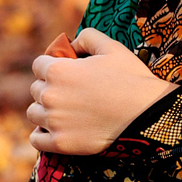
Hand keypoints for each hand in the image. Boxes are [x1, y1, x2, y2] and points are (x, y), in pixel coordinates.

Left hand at [27, 28, 176, 155]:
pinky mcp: (61, 143)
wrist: (147, 114)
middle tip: (72, 92)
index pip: (38, 65)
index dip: (52, 66)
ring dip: (45, 110)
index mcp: (58, 70)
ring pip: (34, 113)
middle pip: (36, 89)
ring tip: (65, 111)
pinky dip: (42, 135)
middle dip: (50, 88)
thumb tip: (71, 45)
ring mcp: (54, 121)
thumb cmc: (131, 78)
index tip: (66, 72)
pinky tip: (56, 129)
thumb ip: (87, 37)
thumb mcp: (112, 47)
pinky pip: (36, 139)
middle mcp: (50, 95)